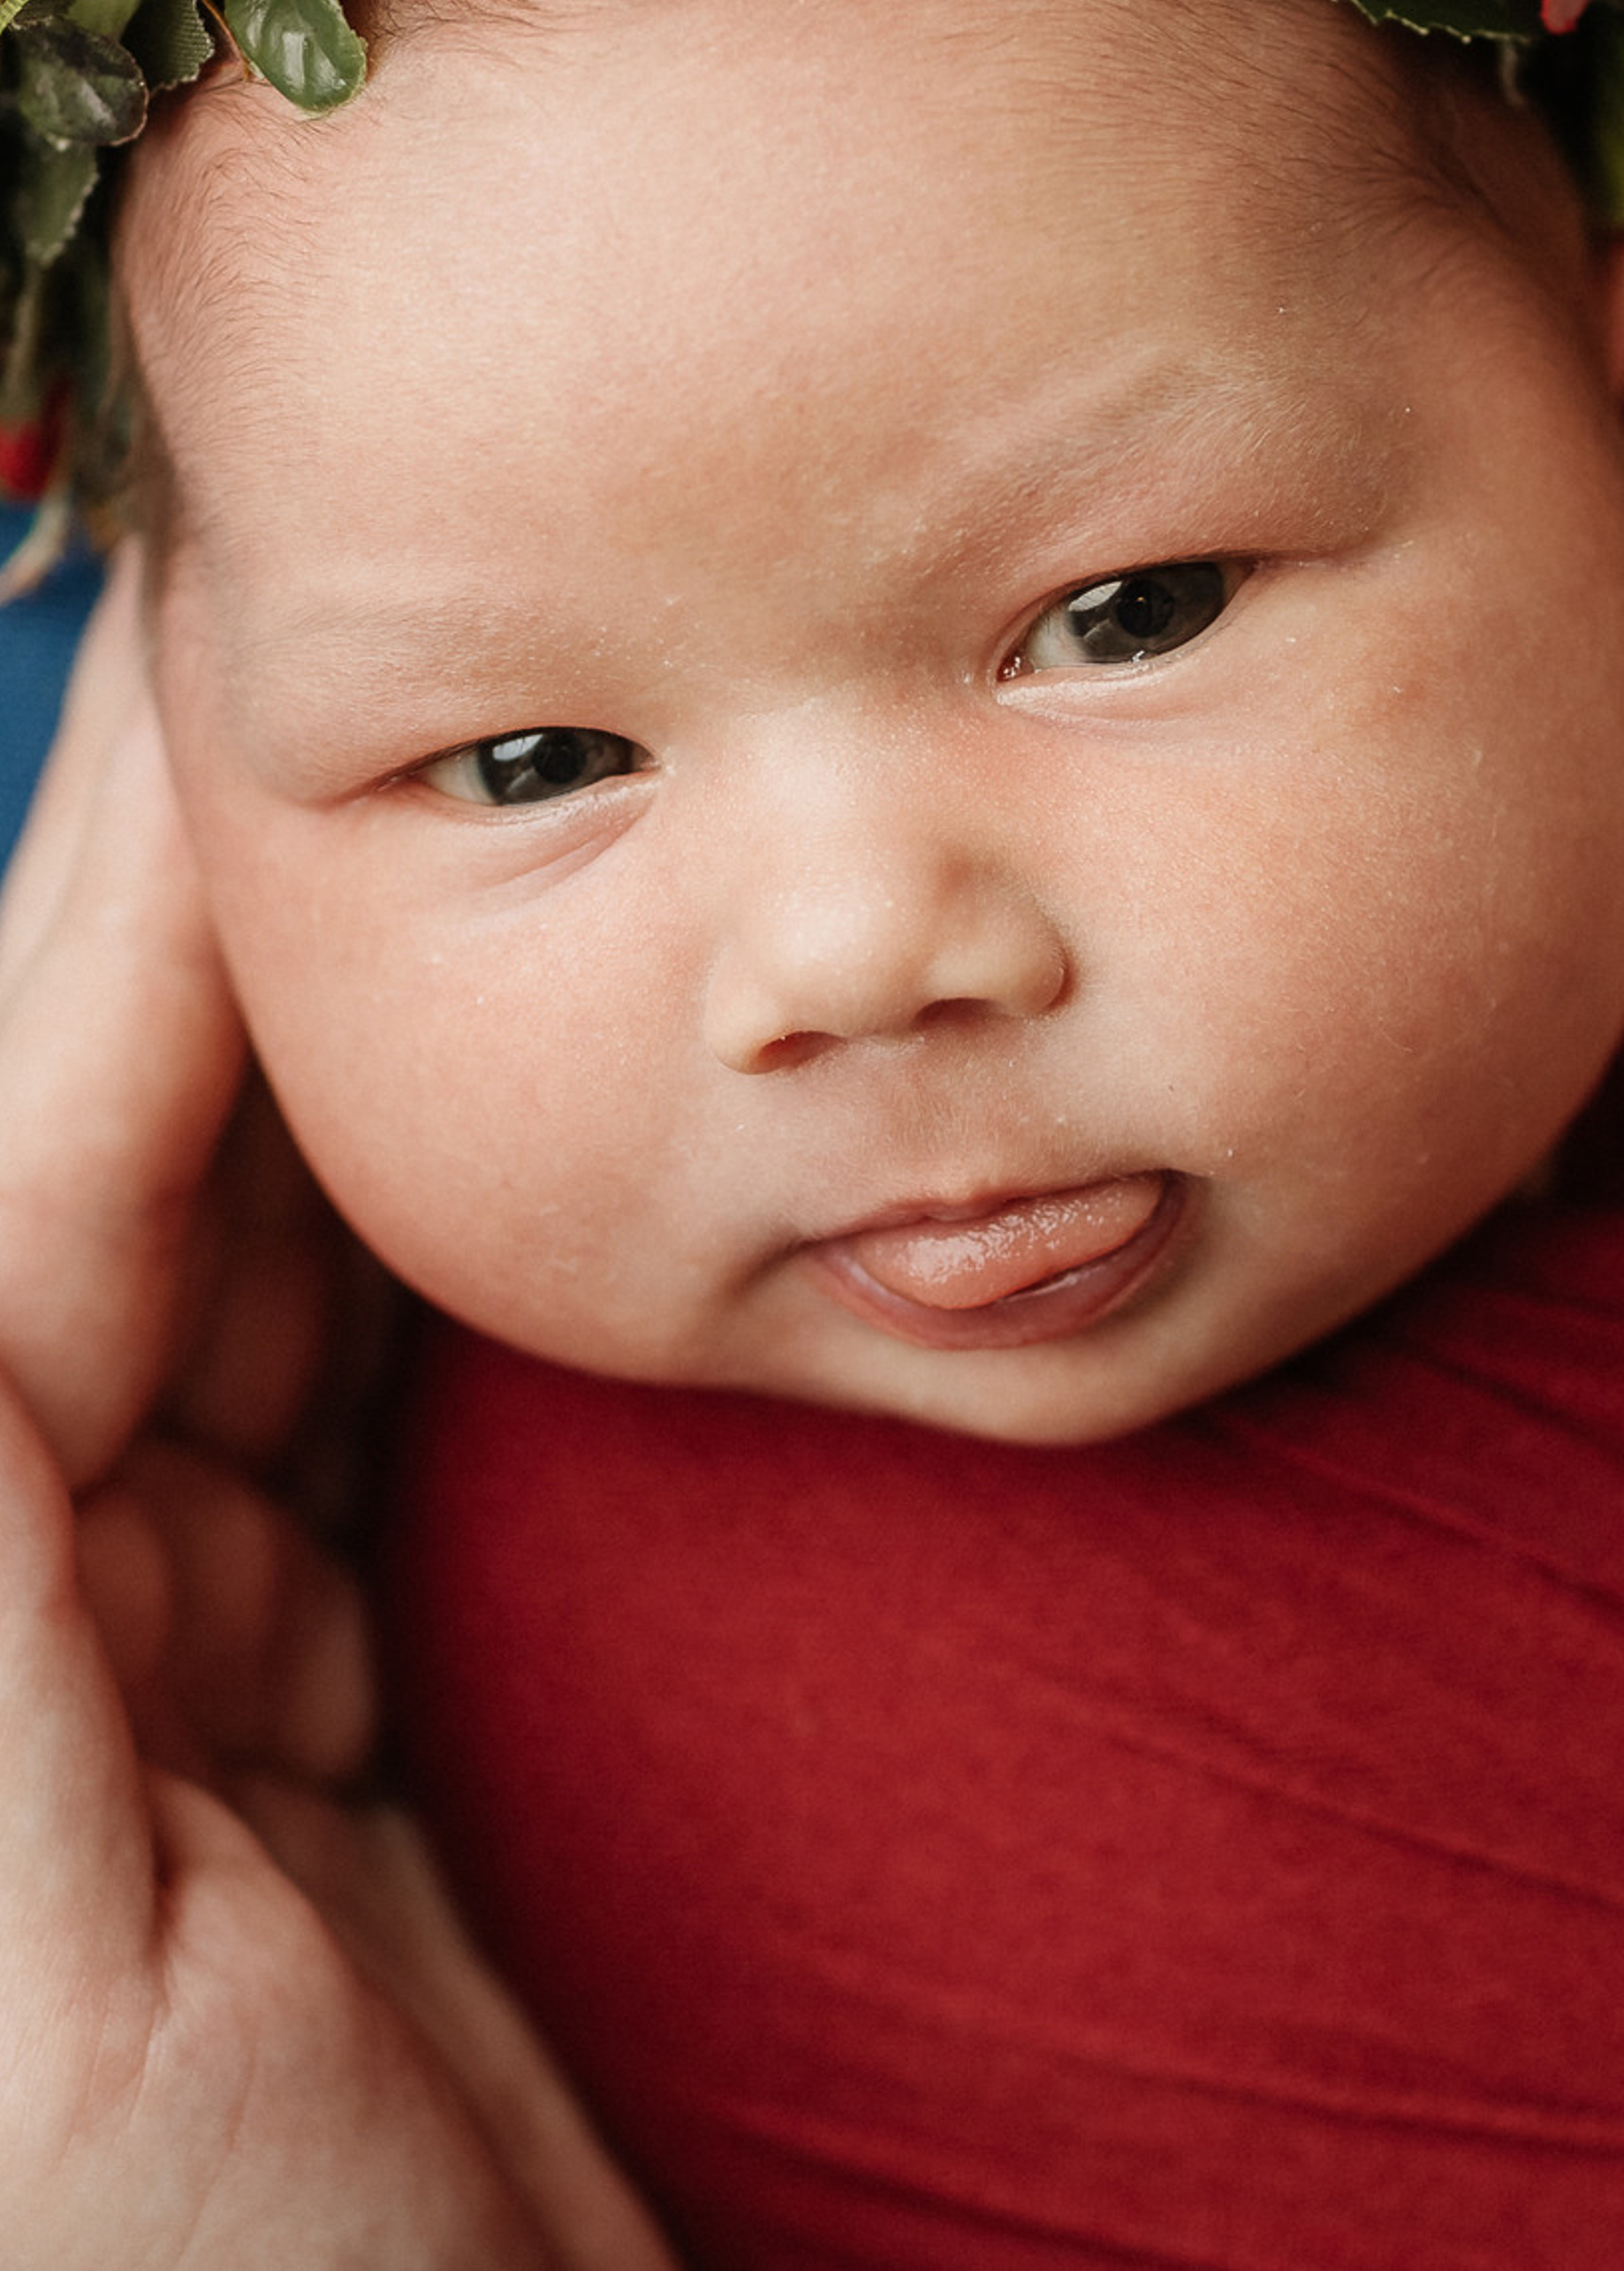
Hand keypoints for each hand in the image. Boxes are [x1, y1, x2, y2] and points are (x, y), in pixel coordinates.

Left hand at [0, 556, 675, 2266]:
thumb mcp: (32, 1984)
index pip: (43, 1178)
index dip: (138, 914)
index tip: (255, 661)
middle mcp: (52, 1616)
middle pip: (161, 1190)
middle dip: (264, 930)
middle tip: (402, 663)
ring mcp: (210, 1681)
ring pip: (292, 1284)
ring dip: (377, 1062)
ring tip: (498, 819)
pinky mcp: (362, 1750)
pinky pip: (402, 1428)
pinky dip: (476, 1256)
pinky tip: (551, 1121)